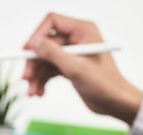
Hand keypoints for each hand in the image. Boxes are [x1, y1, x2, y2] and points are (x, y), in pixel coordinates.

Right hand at [23, 13, 142, 124]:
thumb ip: (53, 53)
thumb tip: (33, 42)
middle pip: (44, 44)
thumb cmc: (105, 84)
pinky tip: (40, 93)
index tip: (26, 52)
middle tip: (26, 79)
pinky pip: (49, 70)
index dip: (36, 35)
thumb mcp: (76, 68)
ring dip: (36, 76)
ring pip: (45, 59)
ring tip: (32, 92)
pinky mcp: (69, 67)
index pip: (52, 22)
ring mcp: (72, 53)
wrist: (116, 104)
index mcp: (83, 30)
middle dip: (34, 62)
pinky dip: (42, 81)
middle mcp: (77, 39)